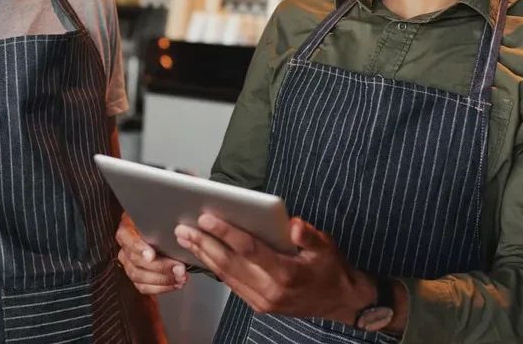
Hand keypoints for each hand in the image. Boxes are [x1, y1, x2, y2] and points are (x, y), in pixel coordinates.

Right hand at [115, 213, 188, 294]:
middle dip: (160, 267)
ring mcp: (128, 265)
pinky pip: (143, 287)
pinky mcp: (136, 277)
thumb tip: (178, 226)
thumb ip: (162, 219)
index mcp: (126, 231)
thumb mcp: (157, 215)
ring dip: (163, 280)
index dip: (139, 248)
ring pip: (139, 277)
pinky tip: (175, 284)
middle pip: (136, 262)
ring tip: (181, 277)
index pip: (128, 240)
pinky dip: (161, 288)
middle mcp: (124, 249)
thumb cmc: (157, 221)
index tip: (152, 255)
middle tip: (180, 268)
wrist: (154, 229)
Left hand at [174, 214, 375, 322]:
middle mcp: (270, 291)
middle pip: (229, 264)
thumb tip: (294, 224)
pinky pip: (231, 284)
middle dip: (204, 244)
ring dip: (203, 256)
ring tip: (185, 238)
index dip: (226, 233)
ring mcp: (262, 301)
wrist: (339, 302)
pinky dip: (214, 268)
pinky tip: (202, 254)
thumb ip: (309, 236)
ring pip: (226, 276)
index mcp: (286, 274)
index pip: (249, 250)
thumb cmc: (331, 269)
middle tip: (183, 227)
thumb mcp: (327, 247)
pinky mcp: (258, 305)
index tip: (206, 218)